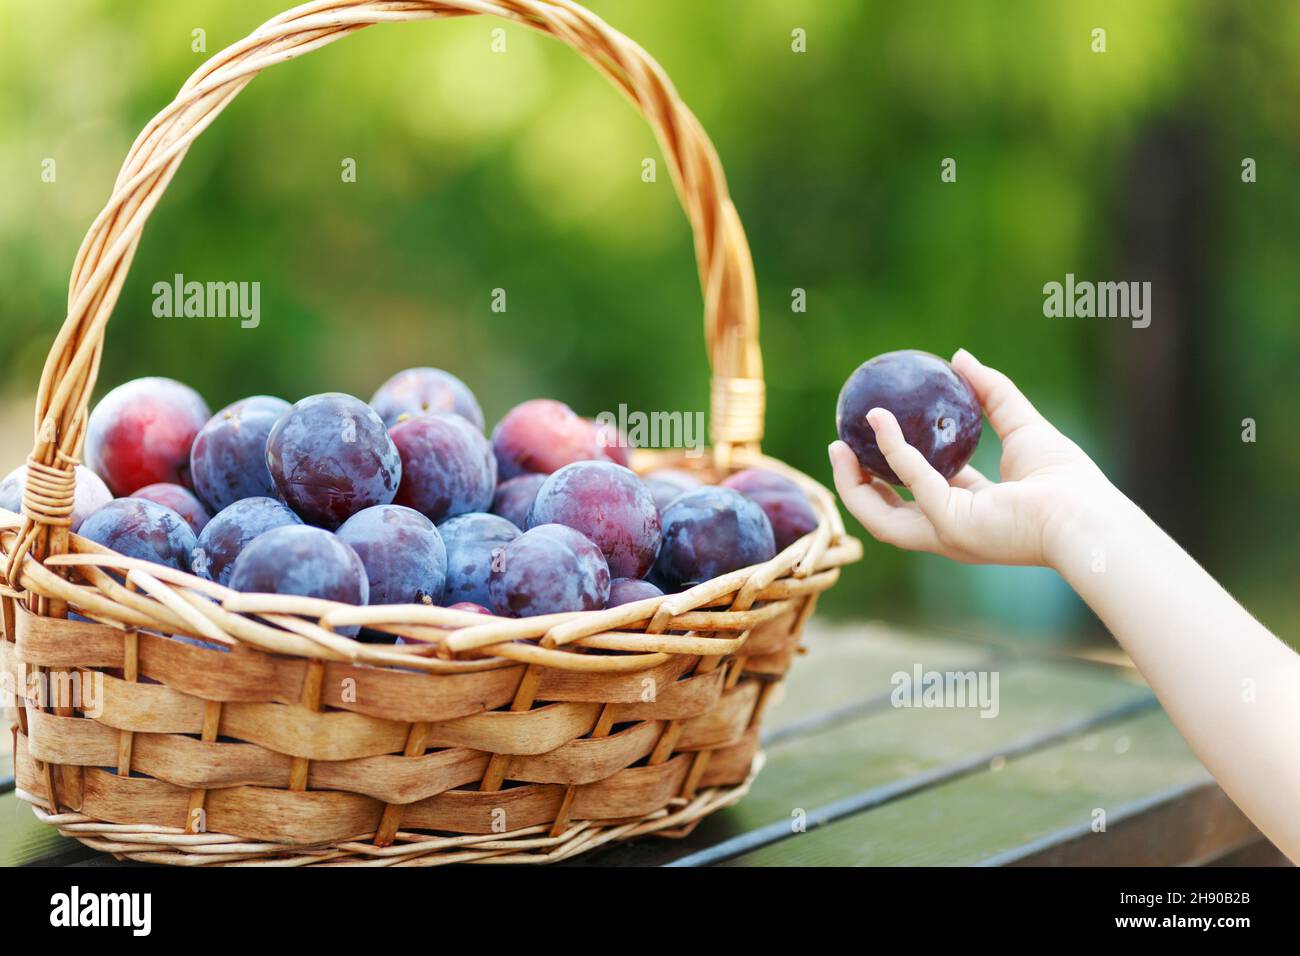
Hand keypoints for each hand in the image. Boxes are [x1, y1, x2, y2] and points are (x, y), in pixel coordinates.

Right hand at [829, 348, 1119, 568]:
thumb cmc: (1068, 481)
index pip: (919, 495)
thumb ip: (990, 392)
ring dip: (854, 483)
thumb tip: (959, 356)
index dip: (890, 471)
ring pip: (879, 517)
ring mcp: (946, 532)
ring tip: (840, 445)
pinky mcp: (951, 524)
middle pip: (885, 515)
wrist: (1088, 516)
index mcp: (968, 510)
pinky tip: (882, 422)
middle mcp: (950, 529)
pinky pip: (914, 482)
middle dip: (856, 486)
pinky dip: (894, 451)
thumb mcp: (1022, 425)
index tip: (873, 437)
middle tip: (840, 447)